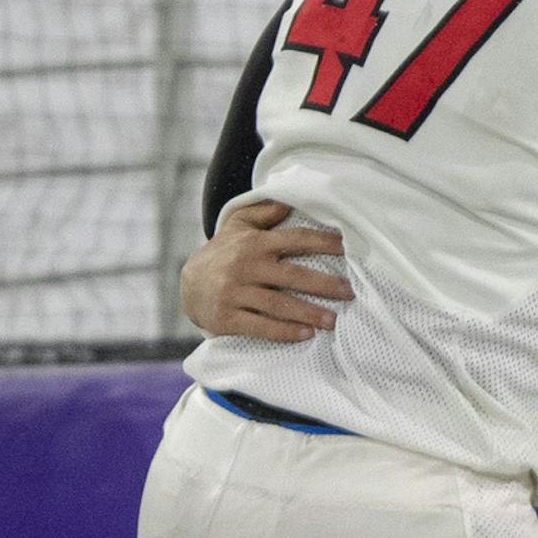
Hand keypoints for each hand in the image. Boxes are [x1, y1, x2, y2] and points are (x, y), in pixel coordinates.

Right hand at [179, 201, 352, 342]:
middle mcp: (245, 267)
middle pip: (291, 276)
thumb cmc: (223, 253)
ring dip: (308, 313)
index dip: (322, 243)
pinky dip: (284, 332)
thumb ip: (262, 213)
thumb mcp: (237, 225)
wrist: (188, 286)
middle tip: (349, 292)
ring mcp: (234, 293)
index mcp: (253, 243)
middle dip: (323, 285)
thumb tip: (288, 202)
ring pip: (278, 305)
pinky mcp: (227, 318)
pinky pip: (260, 327)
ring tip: (333, 321)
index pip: (294, 240)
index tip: (347, 249)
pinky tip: (305, 335)